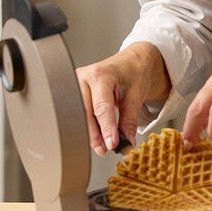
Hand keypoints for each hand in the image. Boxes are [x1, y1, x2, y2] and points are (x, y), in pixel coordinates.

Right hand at [76, 42, 170, 156]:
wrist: (132, 60)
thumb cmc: (134, 71)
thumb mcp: (136, 94)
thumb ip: (130, 120)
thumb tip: (126, 143)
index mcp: (100, 74)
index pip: (101, 107)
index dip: (106, 128)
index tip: (111, 144)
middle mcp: (83, 78)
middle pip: (86, 113)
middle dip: (95, 135)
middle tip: (105, 149)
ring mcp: (76, 84)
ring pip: (79, 115)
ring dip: (90, 133)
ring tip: (102, 146)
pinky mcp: (74, 91)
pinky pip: (79, 113)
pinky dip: (89, 126)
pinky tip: (97, 136)